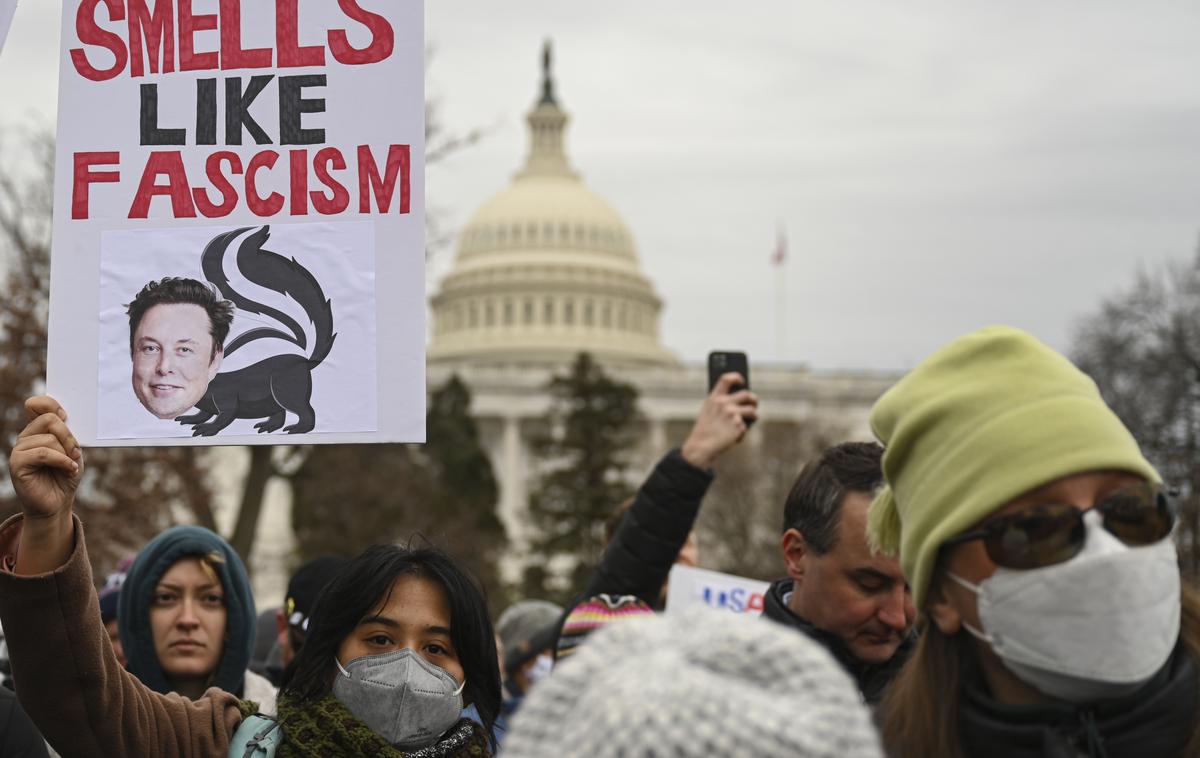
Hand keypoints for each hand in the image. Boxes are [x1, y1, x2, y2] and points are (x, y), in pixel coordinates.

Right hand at [10, 397, 81, 574]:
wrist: (58, 502)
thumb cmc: (66, 475)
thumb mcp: (73, 450)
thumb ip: (67, 432)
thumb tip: (62, 415)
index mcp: (38, 430)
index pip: (36, 404)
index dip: (51, 404)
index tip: (66, 416)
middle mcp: (26, 436)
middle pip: (49, 419)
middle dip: (69, 435)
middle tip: (75, 452)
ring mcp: (19, 450)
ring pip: (49, 438)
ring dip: (67, 453)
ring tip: (71, 465)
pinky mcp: (17, 464)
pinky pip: (43, 453)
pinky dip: (61, 461)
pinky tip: (69, 469)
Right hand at [680, 373, 758, 468]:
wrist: (701, 447)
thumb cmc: (705, 430)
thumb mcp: (708, 411)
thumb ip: (720, 403)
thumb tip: (740, 399)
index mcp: (714, 398)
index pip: (726, 379)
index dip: (736, 377)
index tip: (742, 380)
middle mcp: (724, 403)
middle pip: (747, 394)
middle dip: (753, 399)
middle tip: (754, 402)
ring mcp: (732, 414)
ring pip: (752, 410)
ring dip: (754, 415)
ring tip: (753, 418)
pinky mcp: (739, 426)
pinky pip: (746, 427)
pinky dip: (741, 432)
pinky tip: (733, 437)